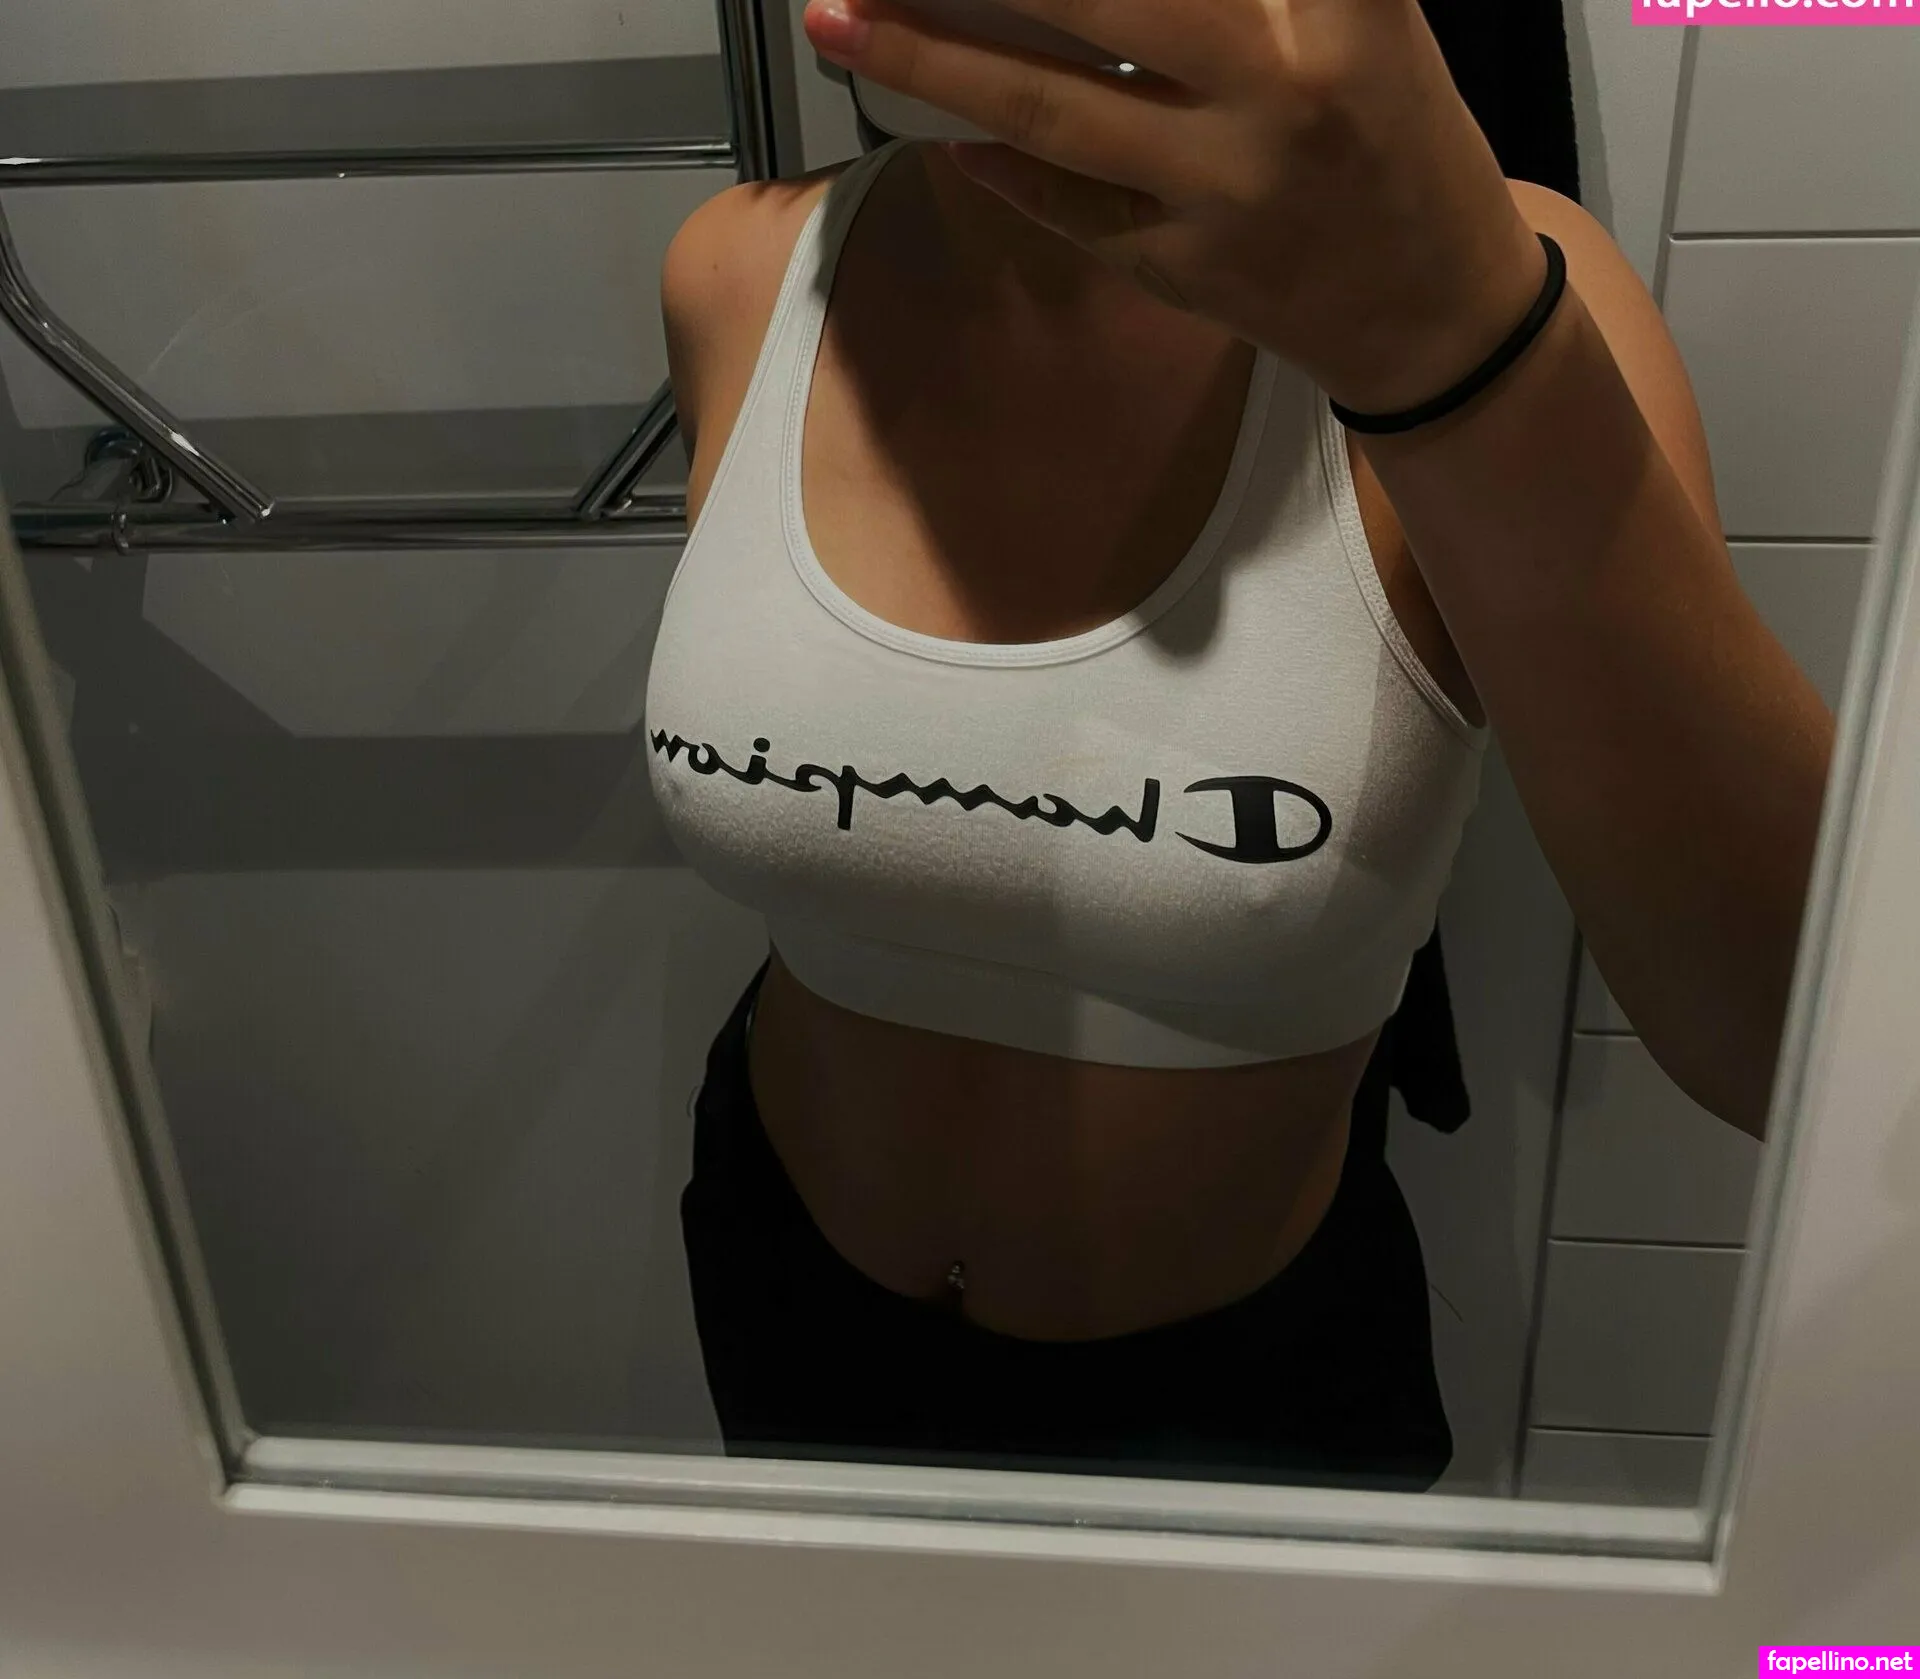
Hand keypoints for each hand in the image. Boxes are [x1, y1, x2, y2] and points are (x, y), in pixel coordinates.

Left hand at [803, 0, 1548, 413]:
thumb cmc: (1396, 137)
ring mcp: (1224, 191)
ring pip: (1051, 108)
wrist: (1435, 309)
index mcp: (1349, 11)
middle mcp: (1284, 93)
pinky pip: (1066, 205)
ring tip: (840, 18)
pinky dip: (998, 163)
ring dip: (930, 58)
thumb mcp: (1369, 20)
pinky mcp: (1185, 269)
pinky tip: (939, 126)